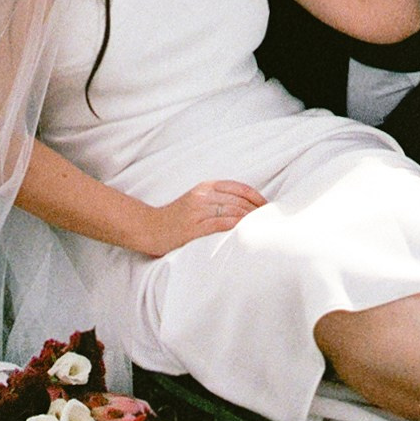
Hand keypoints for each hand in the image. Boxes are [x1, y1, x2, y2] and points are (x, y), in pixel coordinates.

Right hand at [140, 179, 266, 254]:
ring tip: (262, 229)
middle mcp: (202, 195)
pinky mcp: (193, 228)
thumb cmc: (176, 217)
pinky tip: (245, 234)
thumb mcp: (197, 199)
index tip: (268, 207)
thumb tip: (246, 206)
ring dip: (250, 220)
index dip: (256, 197)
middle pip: (238, 201)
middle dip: (257, 211)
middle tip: (270, 221)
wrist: (149, 228)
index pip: (238, 187)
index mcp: (205, 186)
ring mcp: (197, 211)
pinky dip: (236, 228)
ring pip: (232, 212)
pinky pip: (220, 225)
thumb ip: (217, 198)